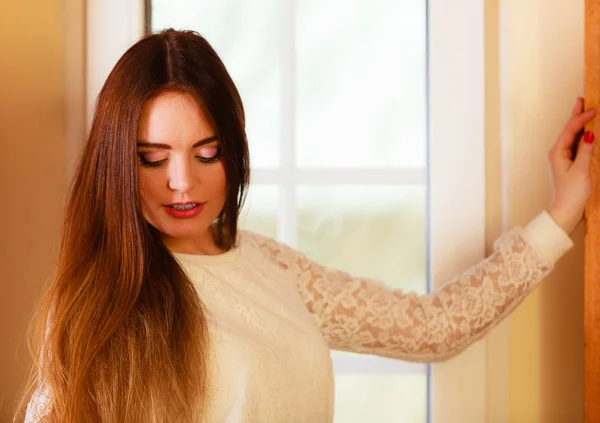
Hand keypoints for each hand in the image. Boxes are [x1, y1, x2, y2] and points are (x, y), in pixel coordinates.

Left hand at [548, 97, 595, 233]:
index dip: (581, 118)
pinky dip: (581, 136)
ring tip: (584, 110)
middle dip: (576, 115)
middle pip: (568, 130)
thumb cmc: (572, 193)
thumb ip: (586, 151)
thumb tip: (591, 134)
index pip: (570, 130)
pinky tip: (586, 131)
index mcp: (557, 153)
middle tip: (582, 100)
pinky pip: (575, 145)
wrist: (565, 211)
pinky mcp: (567, 164)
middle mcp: (557, 153)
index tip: (593, 109)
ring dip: (579, 124)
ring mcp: (562, 159)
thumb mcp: (581, 170)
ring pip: (572, 137)